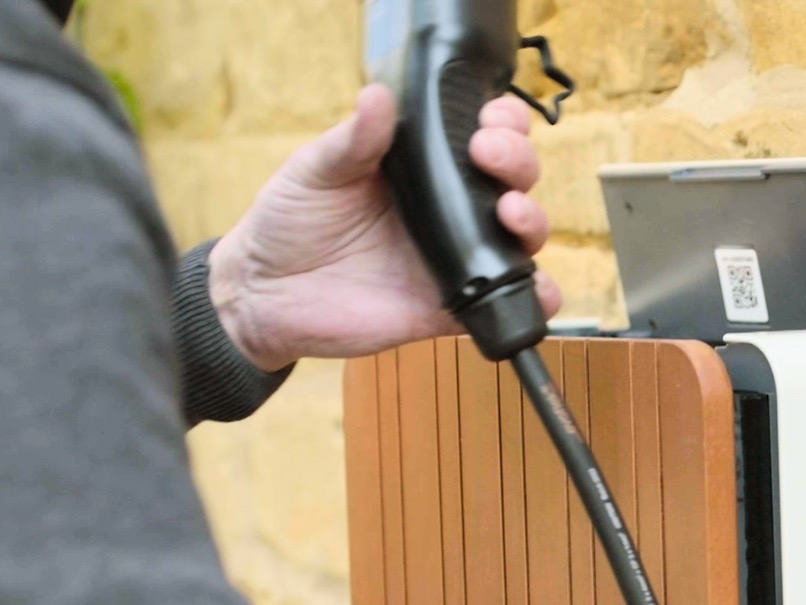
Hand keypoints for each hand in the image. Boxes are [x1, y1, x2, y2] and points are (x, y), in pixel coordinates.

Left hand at [208, 84, 561, 371]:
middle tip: (488, 155)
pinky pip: (506, 303)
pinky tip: (540, 292)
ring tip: (510, 212)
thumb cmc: (289, 223)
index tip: (488, 120)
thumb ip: (353, 140)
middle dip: (517, 162)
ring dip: (532, 221)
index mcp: (424, 169)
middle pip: (513, 181)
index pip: (482, 136)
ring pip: (519, 238)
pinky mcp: (451, 306)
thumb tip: (377, 97)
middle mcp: (449, 210)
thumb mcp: (316, 170)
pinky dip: (536, 299)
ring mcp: (455, 258)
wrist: (266, 295)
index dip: (502, 124)